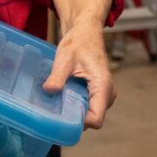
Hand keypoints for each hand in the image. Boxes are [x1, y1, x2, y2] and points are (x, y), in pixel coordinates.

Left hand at [44, 0, 116, 128]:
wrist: (86, 32)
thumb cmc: (78, 43)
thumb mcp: (64, 58)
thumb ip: (57, 77)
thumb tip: (48, 91)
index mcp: (102, 86)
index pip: (96, 119)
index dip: (79, 123)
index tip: (61, 117)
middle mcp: (107, 94)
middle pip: (92, 119)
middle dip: (75, 117)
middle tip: (56, 107)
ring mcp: (105, 95)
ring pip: (90, 114)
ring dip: (75, 110)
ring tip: (60, 98)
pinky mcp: (99, 93)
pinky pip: (89, 107)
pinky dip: (77, 104)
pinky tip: (65, 95)